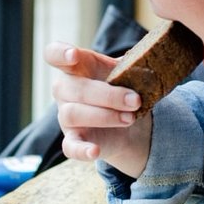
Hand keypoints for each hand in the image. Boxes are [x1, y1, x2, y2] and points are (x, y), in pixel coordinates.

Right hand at [46, 41, 152, 176]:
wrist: (129, 122)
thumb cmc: (122, 88)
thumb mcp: (127, 71)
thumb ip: (133, 62)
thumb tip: (149, 53)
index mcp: (76, 67)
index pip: (54, 54)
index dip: (60, 53)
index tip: (74, 55)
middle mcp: (65, 90)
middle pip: (74, 88)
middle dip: (108, 95)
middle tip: (135, 100)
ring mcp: (66, 116)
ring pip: (73, 114)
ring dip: (105, 116)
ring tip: (130, 118)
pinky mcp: (73, 140)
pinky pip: (70, 147)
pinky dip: (82, 150)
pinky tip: (95, 151)